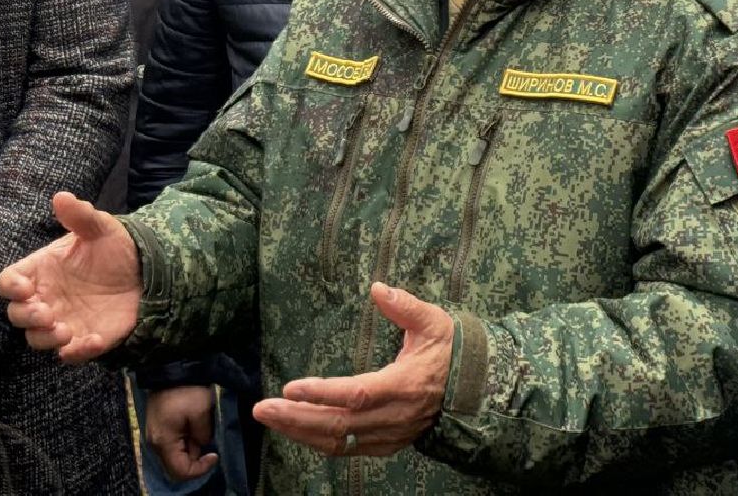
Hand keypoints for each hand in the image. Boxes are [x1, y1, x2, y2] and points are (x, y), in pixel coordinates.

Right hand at [0, 191, 141, 362]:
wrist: (147, 270)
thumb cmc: (115, 248)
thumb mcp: (101, 228)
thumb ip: (80, 216)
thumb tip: (62, 196)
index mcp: (41, 270)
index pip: (9, 281)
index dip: (11, 287)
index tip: (24, 288)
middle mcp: (45, 298)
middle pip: (17, 314)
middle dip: (27, 316)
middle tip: (46, 313)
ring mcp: (62, 320)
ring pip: (38, 338)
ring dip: (46, 338)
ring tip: (65, 331)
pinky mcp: (84, 338)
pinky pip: (72, 354)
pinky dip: (78, 352)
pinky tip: (93, 342)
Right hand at [145, 384, 218, 481]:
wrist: (170, 369)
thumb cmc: (186, 389)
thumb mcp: (202, 411)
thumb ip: (204, 434)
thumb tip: (202, 443)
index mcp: (164, 442)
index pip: (180, 471)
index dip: (200, 468)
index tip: (214, 455)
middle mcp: (155, 443)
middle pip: (177, 464)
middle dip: (196, 455)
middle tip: (207, 435)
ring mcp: (155, 435)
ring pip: (176, 453)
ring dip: (192, 445)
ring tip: (201, 425)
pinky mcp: (159, 427)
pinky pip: (173, 442)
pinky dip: (186, 438)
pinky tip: (194, 422)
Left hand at [253, 282, 452, 457]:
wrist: (475, 389)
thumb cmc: (451, 351)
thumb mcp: (434, 321)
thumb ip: (404, 306)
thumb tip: (377, 288)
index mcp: (404, 384)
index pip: (358, 394)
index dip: (323, 393)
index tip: (291, 386)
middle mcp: (394, 416)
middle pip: (339, 424)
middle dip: (296, 418)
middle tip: (262, 408)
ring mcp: (390, 434)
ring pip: (338, 441)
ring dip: (300, 431)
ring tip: (270, 417)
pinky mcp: (387, 444)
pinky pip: (347, 448)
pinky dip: (317, 441)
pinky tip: (296, 429)